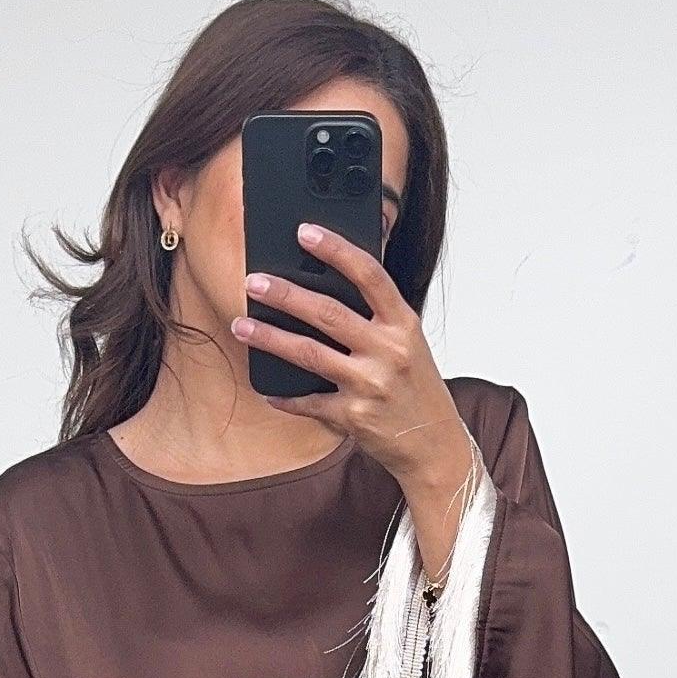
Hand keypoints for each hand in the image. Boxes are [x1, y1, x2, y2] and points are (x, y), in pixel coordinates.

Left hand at [232, 225, 475, 558]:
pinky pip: (308, 401)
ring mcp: (371, 386)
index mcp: (404, 325)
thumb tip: (318, 288)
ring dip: (269, 337)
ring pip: (309, 354)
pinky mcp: (354, 418)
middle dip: (285, 294)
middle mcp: (389, 352)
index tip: (304, 231)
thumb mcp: (408, 344)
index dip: (337, 249)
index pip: (370, 275)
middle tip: (252, 281)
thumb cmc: (416, 388)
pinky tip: (266, 387)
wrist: (436, 446)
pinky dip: (284, 395)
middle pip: (328, 313)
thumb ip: (375, 318)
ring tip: (240, 325)